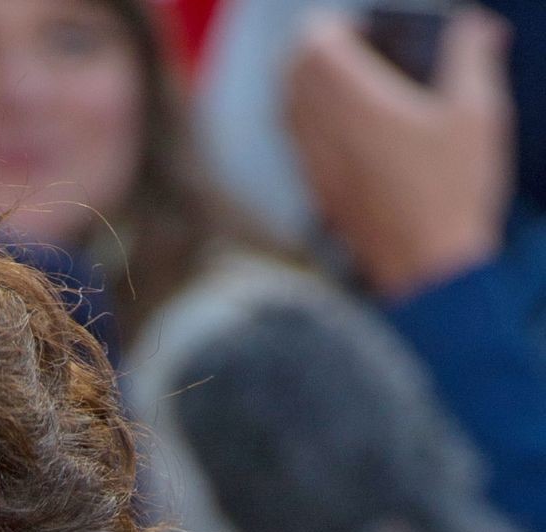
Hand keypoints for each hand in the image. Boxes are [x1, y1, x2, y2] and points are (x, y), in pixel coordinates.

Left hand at [283, 6, 514, 300]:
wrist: (430, 271)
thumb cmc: (453, 194)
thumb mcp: (478, 113)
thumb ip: (472, 56)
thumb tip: (473, 26)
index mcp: (356, 105)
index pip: (312, 47)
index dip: (331, 28)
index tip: (361, 33)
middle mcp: (325, 136)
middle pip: (291, 76)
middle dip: (314, 55)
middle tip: (351, 54)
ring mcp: (317, 170)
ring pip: (287, 114)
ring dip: (308, 91)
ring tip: (346, 89)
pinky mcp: (320, 198)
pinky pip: (297, 150)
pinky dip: (309, 129)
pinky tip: (344, 134)